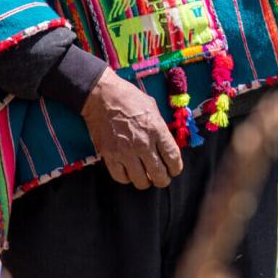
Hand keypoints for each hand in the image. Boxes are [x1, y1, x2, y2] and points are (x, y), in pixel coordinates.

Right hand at [80, 69, 183, 188]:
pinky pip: (121, 178)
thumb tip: (166, 146)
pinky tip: (129, 172)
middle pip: (159, 175)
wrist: (102, 96)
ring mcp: (125, 152)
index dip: (176, 168)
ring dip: (145, 181)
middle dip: (163, 179)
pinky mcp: (109, 155)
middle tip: (161, 178)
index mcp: (157, 130)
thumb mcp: (153, 108)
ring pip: (140, 181)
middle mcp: (142, 144)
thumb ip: (161, 129)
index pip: (173, 158)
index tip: (174, 170)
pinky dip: (127, 178)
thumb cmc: (130, 98)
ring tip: (145, 176)